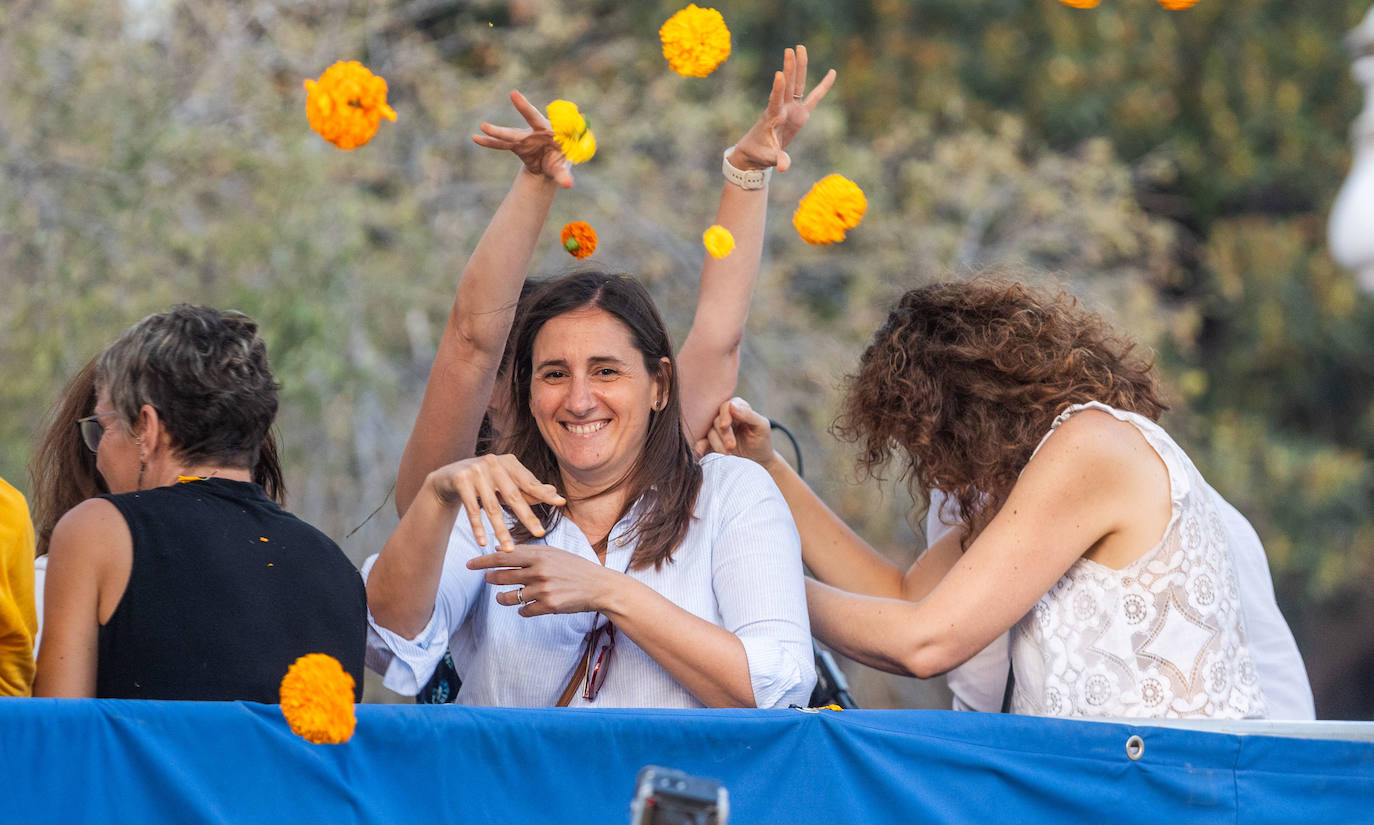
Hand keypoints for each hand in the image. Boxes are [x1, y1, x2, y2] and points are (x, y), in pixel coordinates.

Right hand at [429, 453, 565, 551]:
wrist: (449, 476)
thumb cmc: (486, 480)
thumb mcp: (506, 482)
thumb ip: (528, 488)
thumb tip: (554, 492)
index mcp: (509, 462)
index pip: (529, 482)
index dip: (544, 493)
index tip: (561, 503)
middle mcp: (493, 463)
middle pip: (513, 496)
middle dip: (527, 517)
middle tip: (540, 534)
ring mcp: (476, 470)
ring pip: (492, 507)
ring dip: (501, 530)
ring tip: (510, 549)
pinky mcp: (460, 480)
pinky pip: (472, 510)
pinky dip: (478, 527)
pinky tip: (483, 542)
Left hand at [468, 545, 616, 616]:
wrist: (599, 586)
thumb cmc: (575, 567)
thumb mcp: (553, 553)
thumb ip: (528, 552)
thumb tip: (498, 549)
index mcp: (539, 555)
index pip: (503, 556)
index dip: (483, 561)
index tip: (470, 564)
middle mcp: (539, 571)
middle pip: (502, 576)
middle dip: (491, 578)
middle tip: (487, 579)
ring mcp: (543, 589)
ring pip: (509, 597)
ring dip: (503, 598)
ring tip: (503, 597)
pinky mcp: (548, 606)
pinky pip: (524, 610)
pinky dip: (523, 610)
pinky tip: (527, 607)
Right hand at [472, 90, 575, 187]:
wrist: (551, 166)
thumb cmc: (561, 161)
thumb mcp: (563, 168)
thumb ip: (564, 174)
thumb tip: (568, 185)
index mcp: (551, 131)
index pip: (547, 119)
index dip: (538, 110)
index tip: (527, 97)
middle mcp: (537, 131)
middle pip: (529, 118)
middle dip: (523, 107)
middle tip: (514, 94)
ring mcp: (525, 137)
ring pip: (510, 134)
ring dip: (497, 132)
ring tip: (483, 126)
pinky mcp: (517, 145)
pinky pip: (501, 144)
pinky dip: (490, 143)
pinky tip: (476, 138)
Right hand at [693, 397, 776, 466]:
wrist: (759, 463)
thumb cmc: (762, 442)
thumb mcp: (762, 427)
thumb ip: (749, 415)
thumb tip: (732, 406)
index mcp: (738, 409)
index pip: (726, 407)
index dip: (724, 415)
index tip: (725, 426)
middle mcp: (726, 418)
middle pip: (716, 421)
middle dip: (724, 435)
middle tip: (731, 447)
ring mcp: (718, 431)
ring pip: (710, 433)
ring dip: (717, 444)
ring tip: (727, 454)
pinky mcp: (712, 443)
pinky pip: (702, 442)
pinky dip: (700, 447)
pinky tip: (700, 452)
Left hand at [729, 45, 836, 172]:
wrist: (756, 152)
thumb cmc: (759, 153)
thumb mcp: (768, 158)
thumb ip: (777, 160)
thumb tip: (784, 167)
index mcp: (773, 117)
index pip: (775, 100)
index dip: (777, 88)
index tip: (779, 74)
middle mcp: (782, 109)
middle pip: (787, 85)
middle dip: (789, 68)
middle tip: (791, 49)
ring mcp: (791, 109)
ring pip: (796, 85)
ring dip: (799, 67)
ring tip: (800, 47)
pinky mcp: (799, 113)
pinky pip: (814, 97)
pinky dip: (823, 86)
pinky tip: (832, 72)